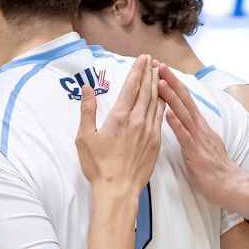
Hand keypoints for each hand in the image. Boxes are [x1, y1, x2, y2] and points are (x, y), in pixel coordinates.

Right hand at [76, 54, 164, 194]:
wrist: (118, 189)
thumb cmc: (98, 166)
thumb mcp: (84, 138)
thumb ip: (87, 110)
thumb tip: (86, 89)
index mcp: (119, 117)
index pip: (131, 86)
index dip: (137, 70)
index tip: (143, 58)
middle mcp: (137, 120)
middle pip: (146, 90)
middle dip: (150, 73)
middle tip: (152, 60)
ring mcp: (149, 131)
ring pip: (156, 101)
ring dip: (158, 85)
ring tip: (160, 72)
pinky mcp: (156, 142)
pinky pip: (161, 116)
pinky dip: (163, 103)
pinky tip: (164, 97)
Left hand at [156, 66, 248, 218]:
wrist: (229, 185)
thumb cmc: (212, 169)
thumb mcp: (199, 144)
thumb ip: (189, 132)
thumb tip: (179, 121)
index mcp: (197, 126)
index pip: (184, 99)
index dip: (173, 83)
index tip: (160, 69)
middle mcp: (198, 127)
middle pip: (184, 99)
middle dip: (171, 81)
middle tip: (158, 64)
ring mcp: (198, 139)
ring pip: (183, 113)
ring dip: (172, 97)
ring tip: (161, 81)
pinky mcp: (196, 152)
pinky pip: (185, 136)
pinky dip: (176, 124)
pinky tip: (168, 113)